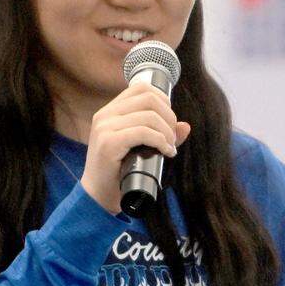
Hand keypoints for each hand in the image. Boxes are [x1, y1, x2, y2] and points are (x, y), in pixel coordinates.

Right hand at [80, 83, 190, 213]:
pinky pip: (143, 132)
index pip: (141, 88)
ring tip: (169, 147)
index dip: (163, 100)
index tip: (169, 122)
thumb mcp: (142, 149)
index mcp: (110, 111)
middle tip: (172, 138)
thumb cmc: (120, 173)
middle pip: (148, 98)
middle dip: (168, 116)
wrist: (98, 197)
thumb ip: (161, 135)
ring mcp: (105, 127)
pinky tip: (166, 152)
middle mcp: (105, 115)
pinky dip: (160, 141)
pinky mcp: (108, 143)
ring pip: (148, 116)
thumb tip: (185, 126)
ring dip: (167, 132)